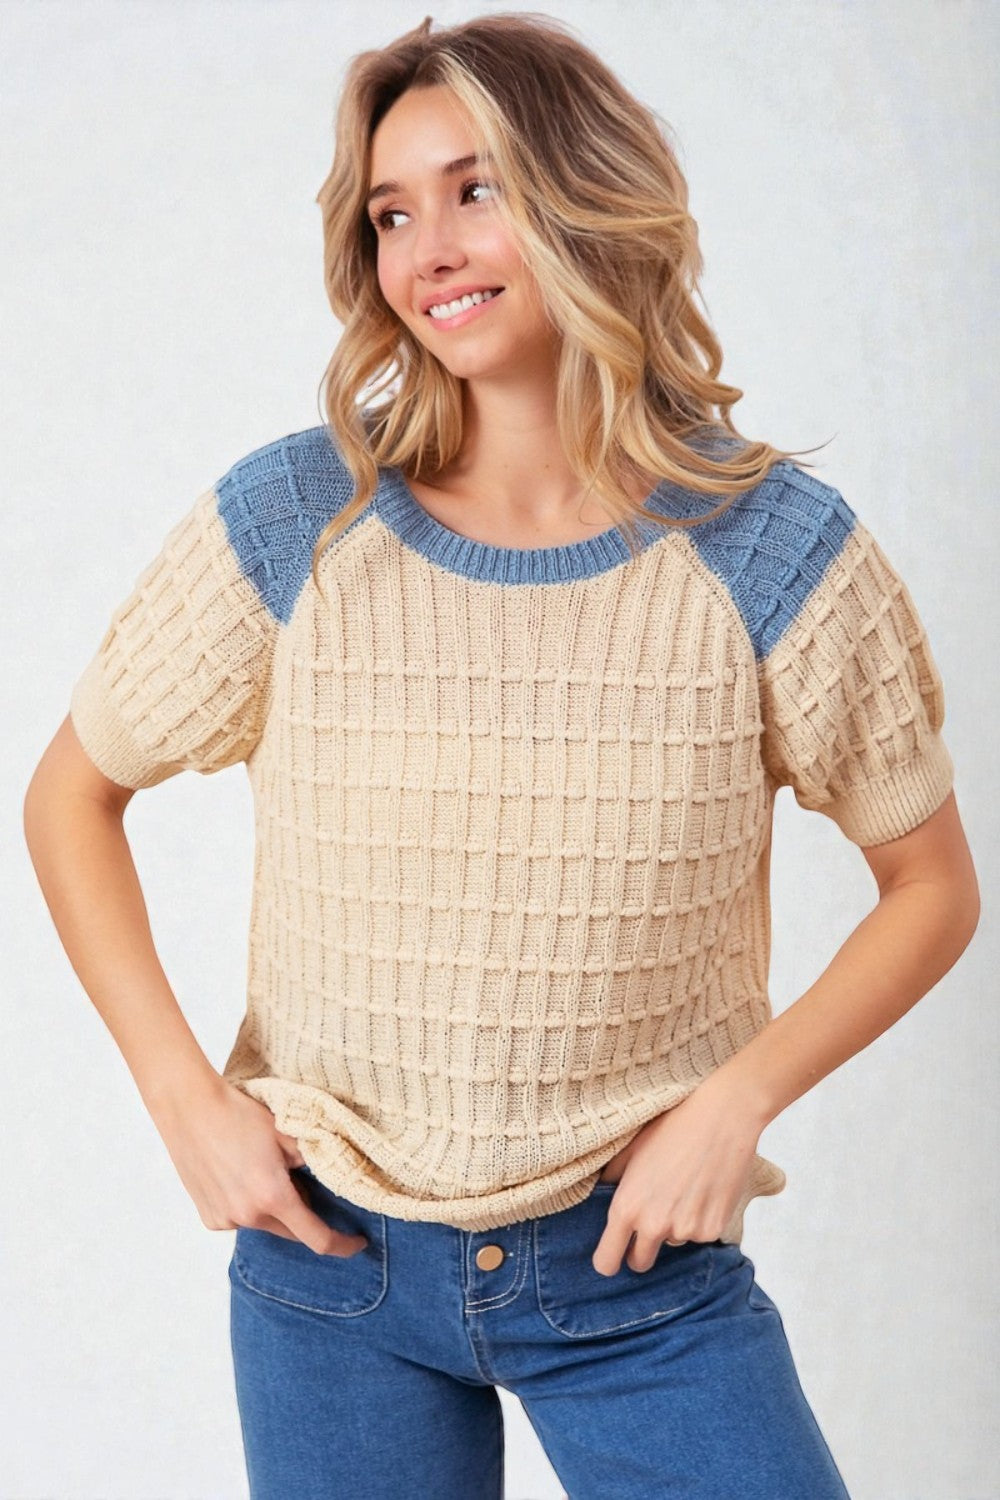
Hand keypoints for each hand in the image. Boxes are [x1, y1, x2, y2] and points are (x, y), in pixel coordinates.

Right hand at [152, 1077, 367, 1257]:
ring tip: (263, 1169)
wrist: (190, 1108)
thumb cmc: (240, 1115)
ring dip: (274, 1208)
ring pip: (265, 1223)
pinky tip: (240, 1176)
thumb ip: (313, 1161)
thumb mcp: (288, 1134)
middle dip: (304, 1214)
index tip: (357, 1243)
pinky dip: (249, 1205)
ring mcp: (225, 1219)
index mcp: (273, 1197)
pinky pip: (241, 1219)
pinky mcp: (209, 1217)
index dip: (342, 1245)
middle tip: (299, 1179)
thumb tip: (330, 1176)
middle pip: (291, 1231)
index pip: (318, 1239)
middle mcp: (248, 1216)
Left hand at [591, 1080, 762, 1276]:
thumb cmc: (673, 1128)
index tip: (613, 1256)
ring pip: (673, 1242)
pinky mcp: (713, 1230)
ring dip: (675, 1226)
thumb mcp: (630, 1150)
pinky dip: (700, 1220)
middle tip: (651, 1222)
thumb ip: (612, 1180)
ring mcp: (686, 1231)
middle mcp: (654, 1226)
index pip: (607, 1261)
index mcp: (627, 1208)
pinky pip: (700, 1235)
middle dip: (642, 1250)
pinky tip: (704, 1190)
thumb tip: (601, 1195)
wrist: (722, 1119)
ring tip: (684, 1189)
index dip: (608, 1261)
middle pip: (640, 1262)